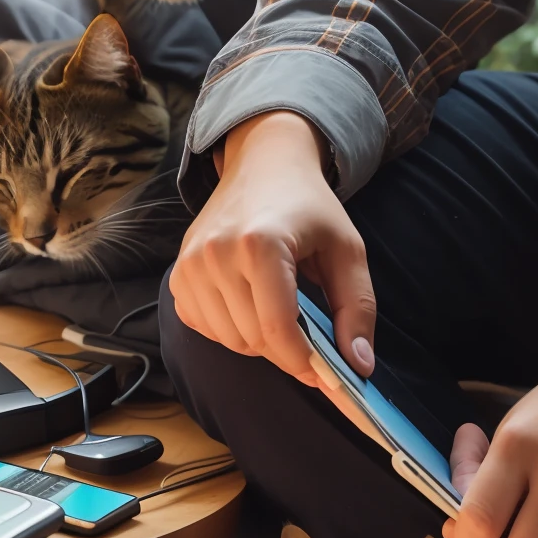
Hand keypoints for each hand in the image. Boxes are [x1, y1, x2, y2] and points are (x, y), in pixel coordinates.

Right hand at [168, 111, 377, 387]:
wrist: (265, 164)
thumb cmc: (310, 207)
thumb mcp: (347, 249)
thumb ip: (357, 308)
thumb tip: (358, 367)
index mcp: (260, 244)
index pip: (277, 329)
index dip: (304, 361)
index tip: (327, 373)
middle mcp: (216, 254)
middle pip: (254, 340)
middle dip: (288, 349)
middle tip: (311, 333)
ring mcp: (190, 265)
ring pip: (230, 341)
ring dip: (260, 340)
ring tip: (282, 306)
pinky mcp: (178, 276)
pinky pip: (207, 329)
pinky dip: (233, 329)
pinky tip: (251, 301)